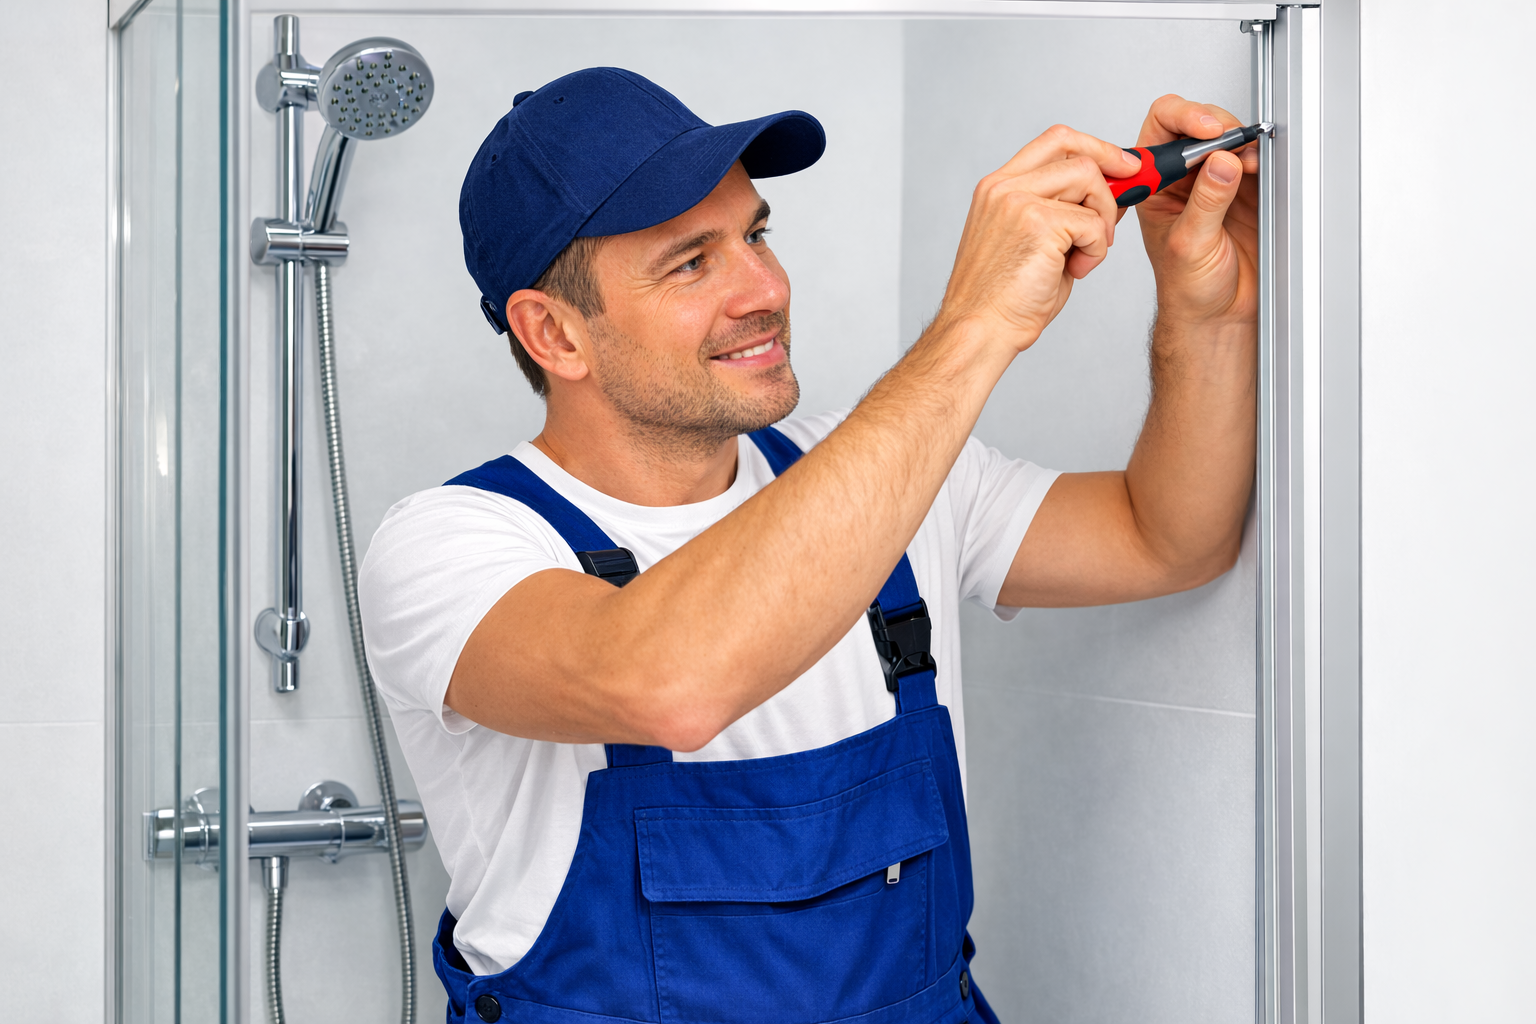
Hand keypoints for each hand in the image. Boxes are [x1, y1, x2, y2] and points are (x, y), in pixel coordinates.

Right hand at [936, 124, 1144, 353]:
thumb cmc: (1006, 299)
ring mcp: (1018, 202)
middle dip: (1111, 182)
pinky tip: (1077, 271)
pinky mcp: (1037, 223)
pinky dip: (1096, 250)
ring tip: (1085, 256)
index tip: (1122, 165)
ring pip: (1089, 180)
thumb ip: (1063, 210)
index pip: (1055, 141)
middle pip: (1077, 154)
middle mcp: (1004, 187)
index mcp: (998, 187)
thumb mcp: (1035, 240)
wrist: (982, 330)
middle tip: (1118, 214)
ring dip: (1102, 219)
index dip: (1097, 147)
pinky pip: (1092, 222)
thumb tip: (1112, 192)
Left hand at [1134, 95, 1260, 327]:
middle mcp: (1179, 179)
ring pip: (1225, 138)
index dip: (1183, 118)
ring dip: (1239, 142)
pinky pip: (1251, 159)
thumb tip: (1220, 162)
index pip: (1160, 129)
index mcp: (1153, 186)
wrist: (1217, 314)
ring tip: (1248, 161)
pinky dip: (1258, 157)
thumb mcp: (1190, 244)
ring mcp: (1211, 182)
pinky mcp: (1241, 191)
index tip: (1208, 131)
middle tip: (1231, 145)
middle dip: (1216, 128)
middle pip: (1194, 124)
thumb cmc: (1188, 288)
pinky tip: (1258, 168)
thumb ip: (1206, 202)